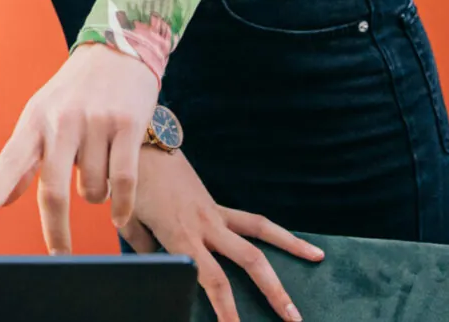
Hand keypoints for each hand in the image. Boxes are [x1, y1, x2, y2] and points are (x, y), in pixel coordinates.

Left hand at [0, 42, 160, 252]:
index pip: (12, 156)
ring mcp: (95, 122)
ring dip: (96, 196)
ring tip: (98, 171)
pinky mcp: (127, 125)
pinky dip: (121, 206)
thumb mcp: (42, 115)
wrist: (118, 51)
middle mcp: (62, 120)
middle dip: (56, 229)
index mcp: (35, 119)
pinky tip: (118, 215)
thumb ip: (23, 159)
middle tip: (59, 255)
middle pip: (53, 188)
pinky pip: (124, 181)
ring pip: (92, 189)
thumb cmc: (75, 92)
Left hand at [119, 148, 322, 321]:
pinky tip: (294, 239)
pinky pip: (252, 221)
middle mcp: (205, 225)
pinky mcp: (216, 206)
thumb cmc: (130, 188)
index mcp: (182, 236)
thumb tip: (158, 264)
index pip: (213, 279)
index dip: (226, 308)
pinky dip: (275, 231)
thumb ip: (146, 249)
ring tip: (318, 259)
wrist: (137, 144)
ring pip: (260, 232)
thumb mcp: (129, 224)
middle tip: (293, 318)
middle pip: (248, 261)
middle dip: (272, 292)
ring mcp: (214, 214)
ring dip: (291, 248)